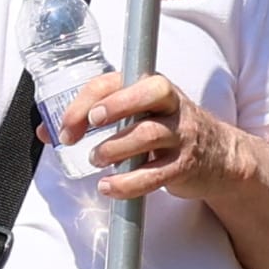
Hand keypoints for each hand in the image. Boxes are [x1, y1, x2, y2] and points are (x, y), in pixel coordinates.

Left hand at [61, 68, 229, 207]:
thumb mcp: (140, 114)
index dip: (87, 101)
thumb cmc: (169, 132)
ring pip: (148, 134)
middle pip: (148, 92)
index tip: (66, 127)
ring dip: (115, 148)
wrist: (221, 157)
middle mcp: (171, 105)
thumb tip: (47, 131)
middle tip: (89, 125)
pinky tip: (109, 187)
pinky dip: (128, 183)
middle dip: (114, 106)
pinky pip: (155, 174)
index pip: (118, 81)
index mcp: (153, 88)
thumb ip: (98, 119)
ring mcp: (181, 135)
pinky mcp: (185, 165)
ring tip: (96, 159)